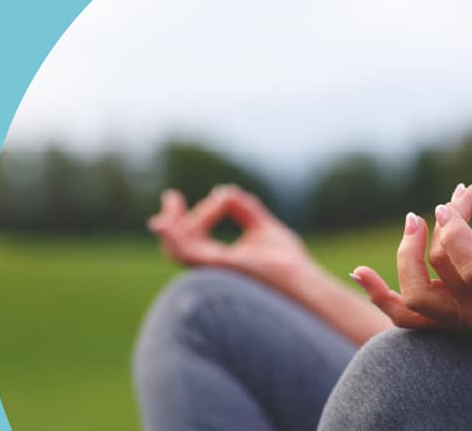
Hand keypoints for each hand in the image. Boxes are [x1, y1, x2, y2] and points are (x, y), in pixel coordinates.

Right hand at [148, 184, 321, 295]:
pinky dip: (175, 237)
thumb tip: (225, 191)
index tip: (178, 198)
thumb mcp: (263, 227)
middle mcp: (213, 268)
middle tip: (171, 197)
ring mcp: (215, 269)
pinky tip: (166, 223)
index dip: (182, 219)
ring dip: (172, 225)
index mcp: (220, 261)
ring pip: (177, 248)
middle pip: (176, 245)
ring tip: (173, 202)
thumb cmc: (288, 263)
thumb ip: (245, 210)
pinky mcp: (221, 265)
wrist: (304, 280)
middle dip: (170, 221)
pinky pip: (188, 252)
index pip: (190, 240)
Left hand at [352, 183, 471, 347]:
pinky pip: (406, 318)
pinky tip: (359, 273)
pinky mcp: (451, 326)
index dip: (457, 230)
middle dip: (435, 234)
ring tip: (413, 223)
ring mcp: (464, 328)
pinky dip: (380, 296)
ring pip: (412, 303)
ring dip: (403, 258)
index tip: (462, 198)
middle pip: (435, 281)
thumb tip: (470, 193)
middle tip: (448, 202)